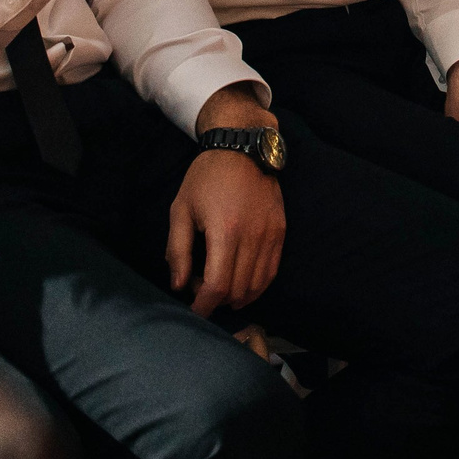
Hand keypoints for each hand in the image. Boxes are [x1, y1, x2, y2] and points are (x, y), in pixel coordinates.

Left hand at [169, 86, 286, 318]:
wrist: (243, 148)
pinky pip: (271, 271)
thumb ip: (178, 250)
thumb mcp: (181, 209)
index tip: (193, 310)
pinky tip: (241, 284)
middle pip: (237, 290)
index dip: (204, 306)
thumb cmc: (206, 177)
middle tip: (200, 289)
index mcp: (225, 232)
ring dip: (236, 296)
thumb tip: (179, 286)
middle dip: (216, 300)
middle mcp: (252, 237)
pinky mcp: (280, 232)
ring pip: (256, 285)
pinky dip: (256, 285)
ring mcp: (270, 235)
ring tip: (219, 285)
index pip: (218, 286)